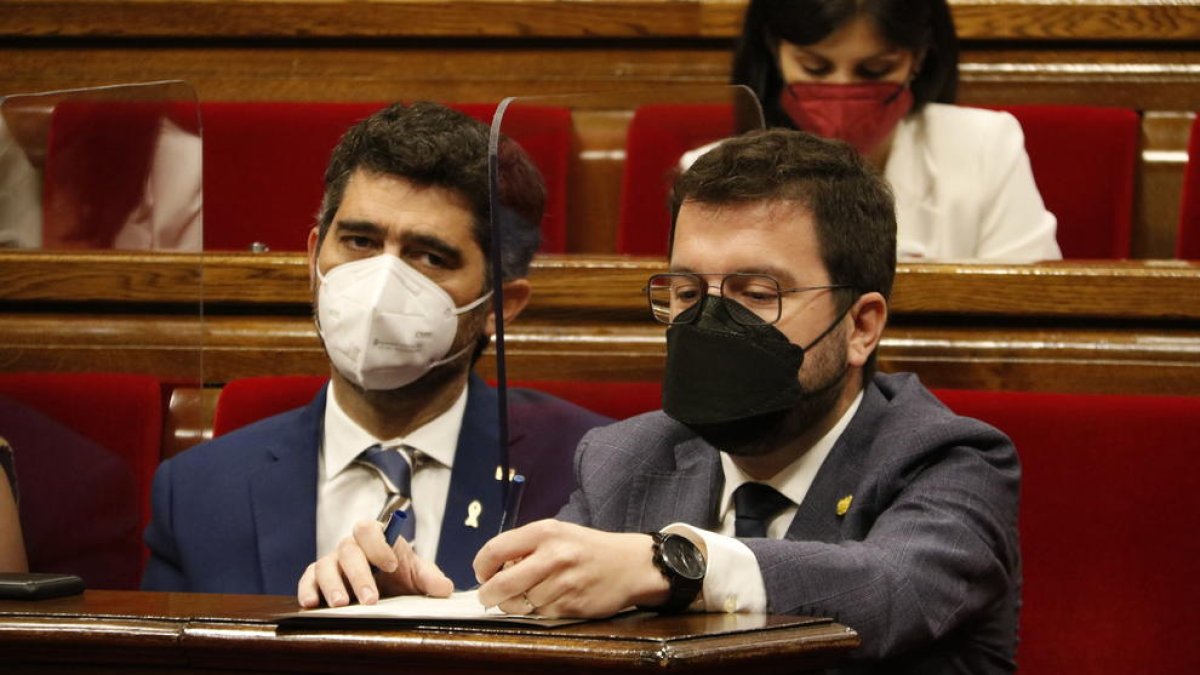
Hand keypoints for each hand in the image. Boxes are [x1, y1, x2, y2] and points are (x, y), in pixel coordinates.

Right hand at [296, 519, 452, 607]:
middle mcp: (350, 547)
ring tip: (341, 604)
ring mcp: (332, 562)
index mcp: (376, 538)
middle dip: (360, 575)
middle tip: (371, 599)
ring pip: (325, 566)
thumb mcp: (418, 576)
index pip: (371, 529)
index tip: (392, 566)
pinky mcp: (316, 579)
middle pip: (349, 551)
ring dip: (332, 585)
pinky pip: (307, 579)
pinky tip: (311, 604)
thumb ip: (430, 578)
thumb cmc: (400, 575)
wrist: (386, 586)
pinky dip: (306, 590)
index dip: (379, 545)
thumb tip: (444, 588)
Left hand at [472, 520, 668, 617]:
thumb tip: (491, 569)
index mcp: (545, 532)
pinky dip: (539, 610)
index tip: (483, 574)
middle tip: (488, 596)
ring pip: (520, 604)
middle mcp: (553, 555)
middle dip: (488, 595)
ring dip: (517, 604)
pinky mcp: (572, 605)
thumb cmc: (587, 548)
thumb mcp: (557, 533)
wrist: (630, 564)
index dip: (482, 566)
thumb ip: (525, 546)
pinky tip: (551, 599)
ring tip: (528, 594)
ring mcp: (563, 583)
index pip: (495, 549)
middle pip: (502, 584)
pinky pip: (540, 614)